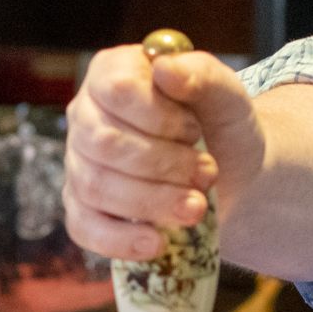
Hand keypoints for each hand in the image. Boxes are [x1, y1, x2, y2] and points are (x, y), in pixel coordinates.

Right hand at [63, 45, 263, 260]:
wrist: (233, 175)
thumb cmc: (223, 126)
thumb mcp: (228, 96)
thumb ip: (203, 75)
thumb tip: (164, 69)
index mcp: (113, 73)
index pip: (116, 89)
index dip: (158, 115)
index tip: (194, 130)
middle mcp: (86, 115)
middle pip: (103, 143)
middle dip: (163, 165)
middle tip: (207, 173)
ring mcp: (79, 163)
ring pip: (95, 186)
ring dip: (152, 202)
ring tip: (197, 207)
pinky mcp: (84, 207)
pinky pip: (84, 227)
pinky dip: (121, 240)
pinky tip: (156, 242)